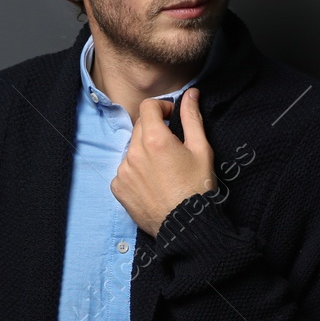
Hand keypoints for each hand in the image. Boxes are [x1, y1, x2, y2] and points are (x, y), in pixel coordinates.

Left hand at [112, 87, 215, 237]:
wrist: (185, 226)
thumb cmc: (197, 188)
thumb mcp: (201, 150)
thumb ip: (193, 118)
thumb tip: (191, 94)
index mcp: (155, 139)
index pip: (148, 106)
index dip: (163, 107)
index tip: (172, 117)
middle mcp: (134, 152)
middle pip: (140, 126)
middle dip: (155, 128)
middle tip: (172, 145)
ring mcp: (123, 171)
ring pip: (132, 148)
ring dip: (145, 151)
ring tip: (163, 169)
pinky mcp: (118, 187)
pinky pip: (125, 170)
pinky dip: (136, 171)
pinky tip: (152, 183)